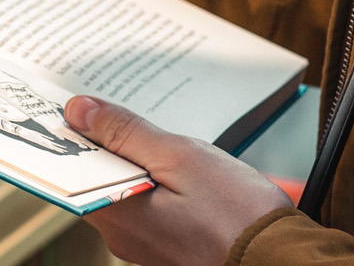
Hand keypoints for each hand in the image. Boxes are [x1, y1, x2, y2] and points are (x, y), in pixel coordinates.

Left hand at [67, 96, 292, 264]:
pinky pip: (147, 205)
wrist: (281, 259)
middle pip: (97, 177)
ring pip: (124, 189)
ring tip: (157, 135)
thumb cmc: (238, 214)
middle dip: (107, 142)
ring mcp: (145, 245)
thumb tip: (78, 112)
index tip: (75, 104)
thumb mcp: (180, 157)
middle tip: (123, 108)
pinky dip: (154, 181)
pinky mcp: (167, 246)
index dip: (73, 133)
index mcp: (118, 214)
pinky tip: (176, 165)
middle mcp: (123, 236)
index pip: (72, 168)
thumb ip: (126, 134)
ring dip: (134, 161)